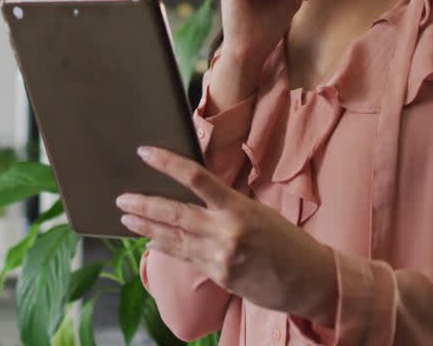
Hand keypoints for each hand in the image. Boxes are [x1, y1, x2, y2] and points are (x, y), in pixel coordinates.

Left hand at [117, 147, 337, 324]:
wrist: (310, 279)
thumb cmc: (288, 241)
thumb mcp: (259, 212)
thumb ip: (226, 206)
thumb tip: (193, 195)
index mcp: (239, 208)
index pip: (196, 178)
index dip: (166, 163)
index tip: (145, 152)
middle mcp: (226, 232)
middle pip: (175, 213)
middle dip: (144, 204)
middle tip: (121, 198)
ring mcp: (221, 257)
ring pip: (174, 238)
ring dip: (147, 227)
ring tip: (126, 217)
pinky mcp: (220, 276)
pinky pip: (186, 258)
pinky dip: (166, 247)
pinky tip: (151, 241)